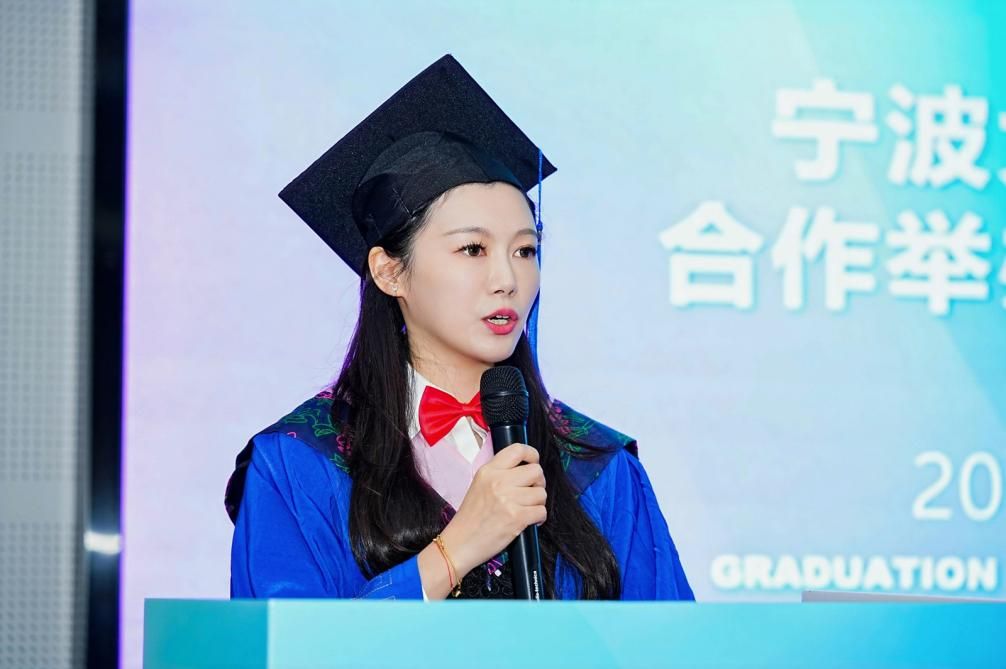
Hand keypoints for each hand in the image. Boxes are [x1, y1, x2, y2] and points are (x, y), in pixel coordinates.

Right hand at [439, 443, 546, 577]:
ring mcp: (508, 499)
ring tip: (527, 509)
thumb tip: (526, 470)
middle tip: (531, 493)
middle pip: (536, 471)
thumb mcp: (479, 485)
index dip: (532, 455)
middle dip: (538, 483)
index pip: (518, 450)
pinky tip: (529, 521)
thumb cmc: (470, 518)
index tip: (534, 463)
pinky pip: (541, 511)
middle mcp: (498, 481)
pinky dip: (539, 518)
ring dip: (538, 503)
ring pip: (541, 493)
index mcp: (488, 471)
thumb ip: (499, 474)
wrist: (460, 543)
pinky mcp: (516, 517)